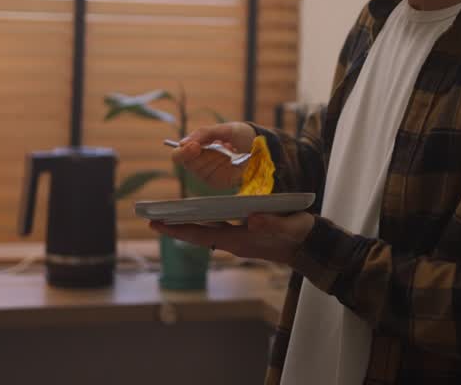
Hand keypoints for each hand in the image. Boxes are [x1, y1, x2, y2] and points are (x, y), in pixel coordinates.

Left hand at [149, 212, 315, 265]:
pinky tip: (196, 214)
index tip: (157, 224)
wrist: (309, 246)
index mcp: (241, 239)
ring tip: (167, 215)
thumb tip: (251, 218)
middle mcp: (235, 241)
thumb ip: (272, 223)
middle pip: (199, 235)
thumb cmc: (299, 234)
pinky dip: (203, 223)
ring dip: (187, 225)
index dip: (179, 230)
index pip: (203, 235)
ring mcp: (238, 239)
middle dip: (176, 228)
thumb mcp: (289, 227)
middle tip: (151, 219)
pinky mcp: (244, 235)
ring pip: (206, 232)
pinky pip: (216, 230)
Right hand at [173, 121, 256, 189]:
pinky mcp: (217, 182)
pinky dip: (223, 167)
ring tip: (229, 150)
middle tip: (221, 145)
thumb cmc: (239, 135)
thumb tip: (183, 143)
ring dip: (217, 158)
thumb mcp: (224, 129)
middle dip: (206, 154)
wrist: (260, 145)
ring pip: (202, 171)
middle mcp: (198, 163)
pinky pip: (214, 177)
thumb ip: (204, 133)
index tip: (195, 146)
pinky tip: (231, 160)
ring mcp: (207, 174)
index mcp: (194, 149)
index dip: (183, 152)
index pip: (178, 156)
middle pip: (190, 164)